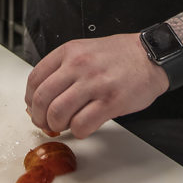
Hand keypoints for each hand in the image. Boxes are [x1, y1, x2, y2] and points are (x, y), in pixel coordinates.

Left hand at [25, 34, 169, 138]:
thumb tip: (41, 98)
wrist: (151, 56)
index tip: (35, 108)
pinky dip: (78, 132)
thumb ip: (63, 69)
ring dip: (58, 126)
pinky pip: (81, 125)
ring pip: (57, 114)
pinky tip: (84, 126)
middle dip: (39, 118)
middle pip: (41, 99)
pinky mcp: (110, 101)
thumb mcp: (85, 50)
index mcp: (69, 52)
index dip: (30, 100)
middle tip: (47, 123)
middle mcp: (78, 65)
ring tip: (66, 125)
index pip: (34, 79)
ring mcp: (94, 83)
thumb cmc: (120, 55)